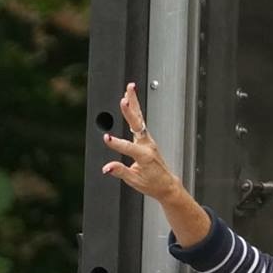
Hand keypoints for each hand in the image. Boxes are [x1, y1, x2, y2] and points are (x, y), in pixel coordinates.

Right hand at [99, 84, 184, 200]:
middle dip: (131, 111)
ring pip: (139, 118)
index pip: (129, 147)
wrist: (166, 184)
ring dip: (134, 102)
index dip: (117, 144)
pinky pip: (139, 120)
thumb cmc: (152, 183)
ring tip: (130, 88)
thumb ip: (120, 172)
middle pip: (138, 124)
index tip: (107, 139)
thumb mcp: (135, 180)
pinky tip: (129, 98)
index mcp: (145, 156)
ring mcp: (148, 139)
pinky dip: (135, 108)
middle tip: (124, 98)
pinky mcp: (146, 138)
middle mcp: (148, 144)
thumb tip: (106, 168)